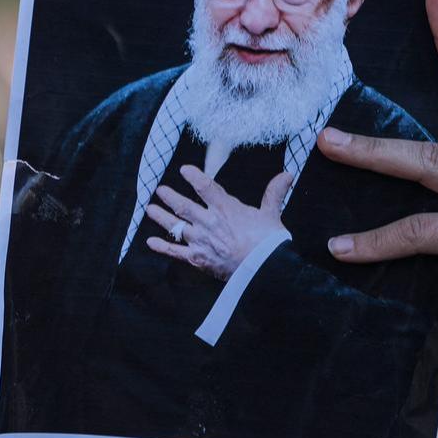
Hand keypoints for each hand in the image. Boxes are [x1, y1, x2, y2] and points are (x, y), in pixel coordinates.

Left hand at [147, 166, 292, 280]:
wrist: (263, 268)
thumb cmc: (268, 241)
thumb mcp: (271, 213)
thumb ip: (274, 192)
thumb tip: (287, 174)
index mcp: (225, 208)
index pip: (205, 186)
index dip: (193, 176)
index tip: (184, 169)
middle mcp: (208, 221)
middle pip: (183, 206)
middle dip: (170, 196)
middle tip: (160, 190)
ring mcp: (200, 241)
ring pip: (175, 226)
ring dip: (161, 217)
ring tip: (150, 209)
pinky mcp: (198, 259)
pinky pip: (175, 252)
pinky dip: (162, 247)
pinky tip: (151, 242)